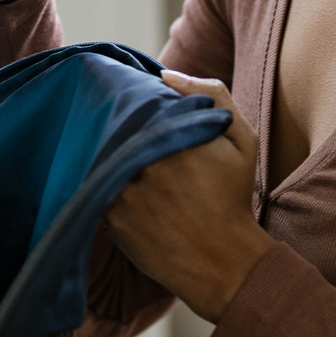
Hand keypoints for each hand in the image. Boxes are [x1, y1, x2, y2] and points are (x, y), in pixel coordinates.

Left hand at [103, 70, 276, 322]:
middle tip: (130, 139)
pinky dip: (102, 182)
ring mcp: (124, 190)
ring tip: (123, 162)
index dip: (134, 104)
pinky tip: (118, 187)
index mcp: (174, 135)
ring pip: (103, 157)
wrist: (224, 262)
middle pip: (116, 128)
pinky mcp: (111, 218)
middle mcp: (145, 160)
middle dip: (120, 130)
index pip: (137, 103)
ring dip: (108, 155)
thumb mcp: (241, 141)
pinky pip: (95, 186)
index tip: (140, 114)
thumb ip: (214, 96)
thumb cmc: (233, 198)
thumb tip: (165, 74)